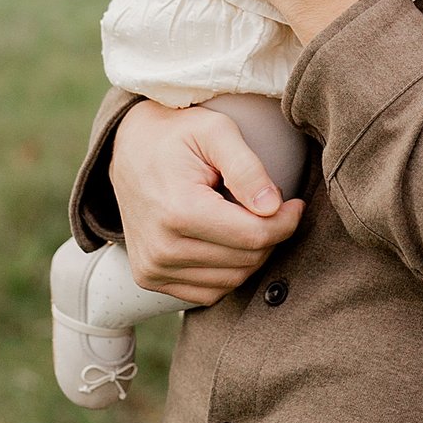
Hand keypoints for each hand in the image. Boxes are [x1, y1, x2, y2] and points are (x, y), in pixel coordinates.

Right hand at [106, 99, 303, 303]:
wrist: (128, 149)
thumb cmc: (177, 135)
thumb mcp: (215, 131)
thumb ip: (247, 167)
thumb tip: (273, 207)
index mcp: (178, 211)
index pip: (255, 236)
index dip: (286, 222)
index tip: (294, 203)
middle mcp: (161, 248)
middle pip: (246, 260)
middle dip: (269, 235)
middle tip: (267, 205)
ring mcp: (153, 267)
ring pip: (232, 280)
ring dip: (249, 254)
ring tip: (241, 218)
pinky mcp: (150, 278)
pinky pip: (210, 292)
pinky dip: (227, 270)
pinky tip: (222, 239)